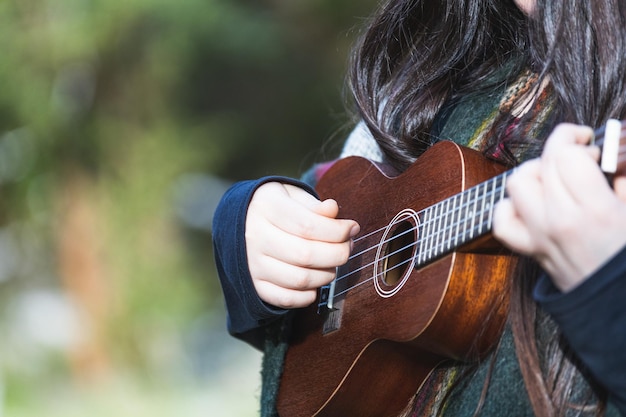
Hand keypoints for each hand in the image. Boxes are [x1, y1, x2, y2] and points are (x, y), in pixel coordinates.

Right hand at [246, 182, 359, 307]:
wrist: (241, 223)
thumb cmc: (277, 207)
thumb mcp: (293, 196)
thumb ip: (314, 205)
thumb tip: (333, 210)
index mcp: (266, 208)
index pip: (308, 226)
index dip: (338, 230)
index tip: (352, 227)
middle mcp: (254, 237)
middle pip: (306, 255)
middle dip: (338, 254)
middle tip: (347, 247)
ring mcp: (252, 264)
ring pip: (300, 279)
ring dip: (327, 274)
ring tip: (333, 263)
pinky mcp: (254, 285)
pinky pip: (287, 298)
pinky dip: (308, 295)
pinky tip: (316, 280)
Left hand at [493, 123, 625, 291]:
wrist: (618, 306)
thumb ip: (624, 177)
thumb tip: (609, 152)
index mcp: (595, 210)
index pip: (565, 154)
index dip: (576, 139)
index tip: (591, 144)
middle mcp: (560, 221)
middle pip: (541, 164)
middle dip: (561, 150)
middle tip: (581, 159)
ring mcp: (539, 236)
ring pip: (516, 183)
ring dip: (535, 172)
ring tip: (557, 178)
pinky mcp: (529, 250)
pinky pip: (502, 220)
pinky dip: (510, 206)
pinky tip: (532, 204)